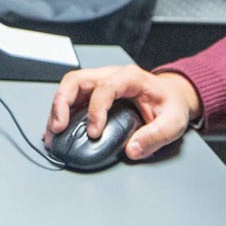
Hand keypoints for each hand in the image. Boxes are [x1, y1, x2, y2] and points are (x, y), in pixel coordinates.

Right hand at [45, 66, 201, 161]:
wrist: (170, 96)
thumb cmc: (170, 104)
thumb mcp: (173, 121)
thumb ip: (156, 136)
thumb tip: (133, 150)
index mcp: (131, 78)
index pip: (106, 87)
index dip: (96, 109)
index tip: (94, 132)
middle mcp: (110, 76)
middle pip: (77, 80)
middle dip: (62, 102)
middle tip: (59, 127)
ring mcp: (99, 83)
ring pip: (68, 87)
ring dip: (56, 109)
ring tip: (52, 133)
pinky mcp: (92, 94)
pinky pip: (70, 98)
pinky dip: (60, 113)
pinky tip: (56, 131)